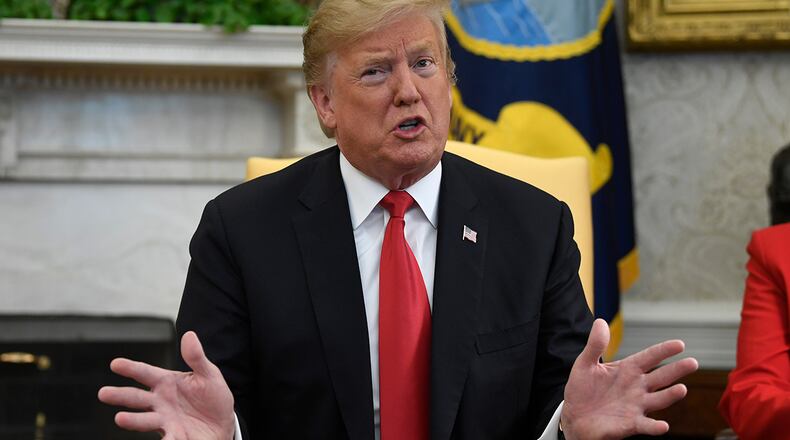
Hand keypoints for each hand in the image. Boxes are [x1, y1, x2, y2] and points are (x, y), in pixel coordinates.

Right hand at [98, 331, 235, 439]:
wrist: (223, 423)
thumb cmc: (212, 396)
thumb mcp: (208, 374)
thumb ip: (196, 357)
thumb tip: (189, 335)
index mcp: (166, 382)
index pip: (145, 373)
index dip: (131, 368)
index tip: (115, 363)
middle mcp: (160, 402)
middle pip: (136, 398)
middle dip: (120, 395)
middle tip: (103, 393)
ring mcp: (165, 420)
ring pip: (144, 420)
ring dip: (132, 420)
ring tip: (120, 418)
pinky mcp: (175, 436)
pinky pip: (168, 439)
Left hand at [560, 319, 698, 439]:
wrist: (573, 416)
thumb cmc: (582, 389)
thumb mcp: (585, 364)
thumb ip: (595, 345)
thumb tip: (600, 321)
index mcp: (627, 369)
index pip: (649, 357)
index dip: (664, 350)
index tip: (680, 344)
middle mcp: (636, 387)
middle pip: (661, 377)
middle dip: (676, 370)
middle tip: (693, 363)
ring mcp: (636, 406)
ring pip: (658, 400)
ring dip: (670, 396)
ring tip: (682, 389)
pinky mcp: (630, 424)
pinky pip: (645, 425)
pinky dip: (655, 426)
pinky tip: (663, 426)